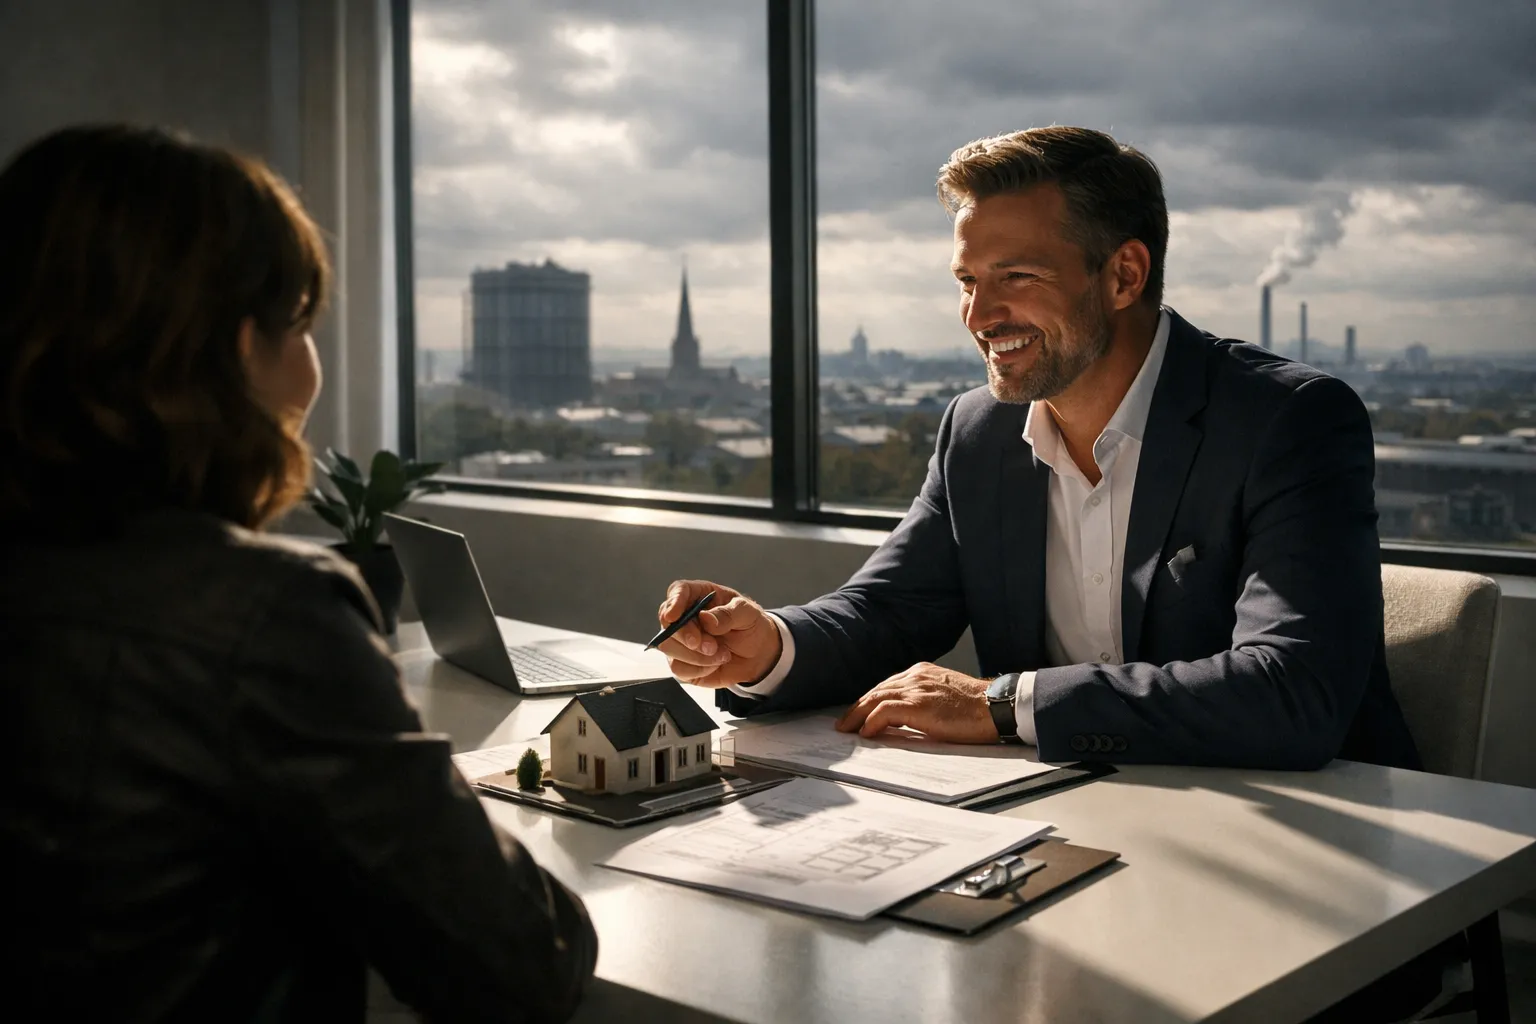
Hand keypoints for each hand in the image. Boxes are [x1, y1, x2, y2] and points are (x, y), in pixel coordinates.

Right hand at [656, 580, 781, 688]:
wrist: (758, 654)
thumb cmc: (750, 626)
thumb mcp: (747, 613)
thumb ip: (728, 614)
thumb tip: (705, 617)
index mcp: (699, 596)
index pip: (678, 591)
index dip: (674, 602)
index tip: (674, 616)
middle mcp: (685, 616)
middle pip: (668, 623)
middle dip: (688, 637)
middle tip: (712, 646)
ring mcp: (681, 640)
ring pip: (669, 647)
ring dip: (697, 656)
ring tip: (722, 654)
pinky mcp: (682, 662)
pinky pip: (678, 668)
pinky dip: (699, 669)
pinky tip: (715, 664)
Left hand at [834, 663, 999, 743]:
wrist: (998, 706)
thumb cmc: (979, 707)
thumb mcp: (946, 697)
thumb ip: (925, 701)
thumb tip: (905, 719)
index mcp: (923, 673)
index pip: (887, 686)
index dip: (870, 701)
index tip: (859, 713)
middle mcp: (916, 676)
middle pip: (876, 690)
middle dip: (857, 707)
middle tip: (844, 723)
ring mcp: (916, 689)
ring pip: (875, 699)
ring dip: (857, 716)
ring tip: (847, 730)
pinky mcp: (918, 705)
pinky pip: (884, 712)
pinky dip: (871, 722)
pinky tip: (866, 733)